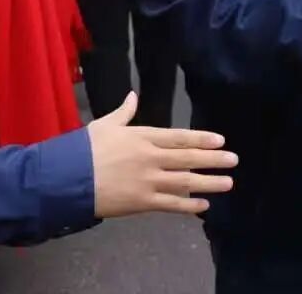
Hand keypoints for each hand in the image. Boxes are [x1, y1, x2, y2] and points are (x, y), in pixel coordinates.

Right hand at [88, 92, 237, 218]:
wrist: (67, 179)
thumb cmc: (84, 150)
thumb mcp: (104, 125)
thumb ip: (123, 113)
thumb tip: (133, 95)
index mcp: (142, 137)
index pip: (179, 137)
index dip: (201, 138)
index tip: (220, 140)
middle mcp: (150, 158)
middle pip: (188, 158)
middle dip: (213, 159)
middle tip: (233, 160)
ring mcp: (148, 181)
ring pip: (185, 181)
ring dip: (209, 182)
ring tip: (228, 182)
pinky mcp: (141, 202)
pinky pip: (170, 204)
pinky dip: (188, 205)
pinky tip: (204, 206)